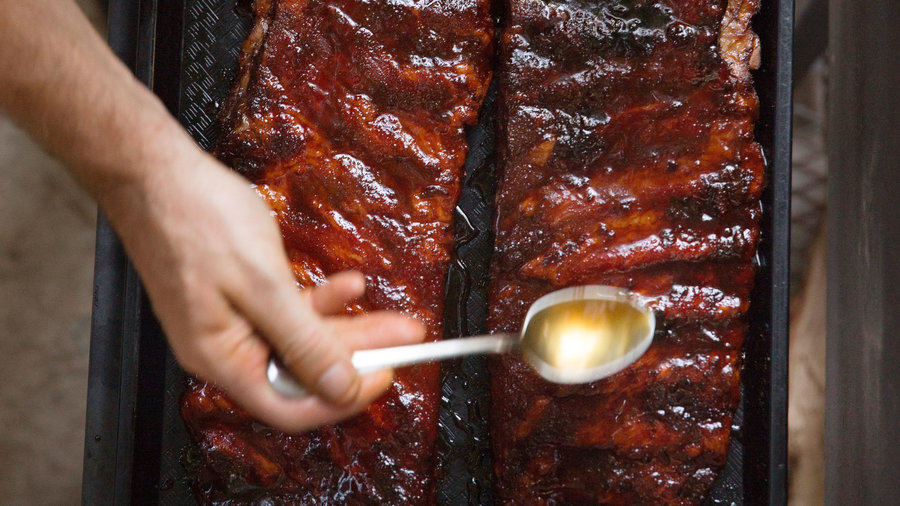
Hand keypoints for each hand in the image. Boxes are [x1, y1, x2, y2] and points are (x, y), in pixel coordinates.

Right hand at [99, 143, 424, 432]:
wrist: (154, 170)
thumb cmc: (196, 219)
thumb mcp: (263, 284)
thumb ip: (305, 340)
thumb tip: (340, 388)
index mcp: (223, 358)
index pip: (291, 406)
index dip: (342, 397)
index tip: (384, 374)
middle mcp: (226, 349)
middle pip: (305, 370)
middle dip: (360, 353)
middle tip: (406, 338)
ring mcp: (233, 323)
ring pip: (303, 338)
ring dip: (349, 323)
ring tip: (393, 314)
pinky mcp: (240, 298)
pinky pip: (289, 312)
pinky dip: (321, 300)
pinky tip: (348, 283)